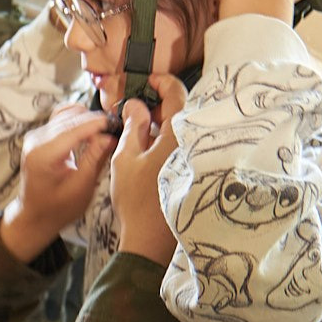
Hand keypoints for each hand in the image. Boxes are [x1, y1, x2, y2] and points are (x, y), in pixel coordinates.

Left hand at [0, 104, 117, 260]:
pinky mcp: (40, 136)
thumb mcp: (80, 188)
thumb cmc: (57, 208)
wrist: (35, 215)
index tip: (116, 122)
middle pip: (70, 117)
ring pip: (67, 114)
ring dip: (87, 120)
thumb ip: (94, 159)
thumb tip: (110, 137)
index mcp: (43, 154)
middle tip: (115, 129)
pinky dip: (78, 121)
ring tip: (106, 132)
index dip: (97, 123)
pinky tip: (91, 132)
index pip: (73, 129)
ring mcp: (36, 136)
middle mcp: (36, 140)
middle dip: (94, 121)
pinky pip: (61, 119)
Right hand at [112, 75, 184, 263]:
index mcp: (177, 136)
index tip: (147, 81)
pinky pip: (183, 145)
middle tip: (136, 104)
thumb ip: (132, 127)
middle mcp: (192, 145)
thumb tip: (135, 104)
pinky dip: (167, 138)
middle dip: (159, 101)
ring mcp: (195, 159)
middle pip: (182, 109)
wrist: (150, 241)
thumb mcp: (126, 158)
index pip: (177, 93)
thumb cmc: (135, 201)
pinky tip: (149, 145)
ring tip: (139, 124)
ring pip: (183, 128)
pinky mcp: (193, 173)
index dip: (162, 81)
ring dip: (163, 121)